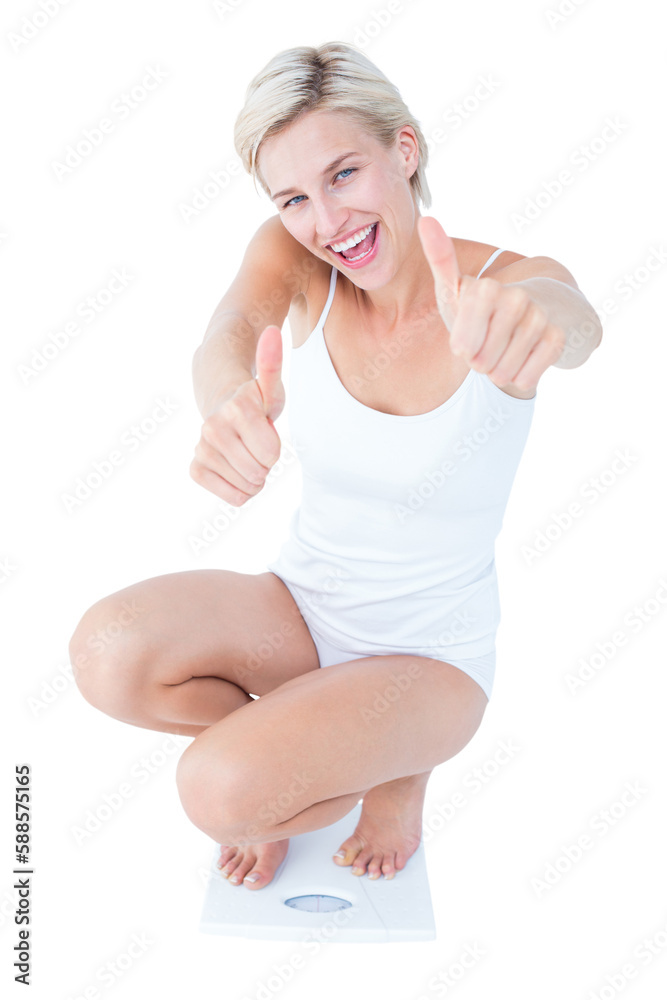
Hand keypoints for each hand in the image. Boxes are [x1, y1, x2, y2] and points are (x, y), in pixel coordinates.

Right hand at [189, 325, 285, 504]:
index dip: (274, 445)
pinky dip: (239, 489)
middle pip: (260, 471)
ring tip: (245, 451)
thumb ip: (272, 363)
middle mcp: (214, 427)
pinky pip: (233, 497)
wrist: (216, 405)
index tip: (264, 429)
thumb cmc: (252, 397)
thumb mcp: (268, 385)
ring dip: (254, 475)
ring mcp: (202, 447)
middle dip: (264, 460)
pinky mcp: (196, 467)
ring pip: (248, 487)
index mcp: (238, 408)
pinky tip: (233, 467)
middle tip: (253, 441)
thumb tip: (273, 329)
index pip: (272, 454)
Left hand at [417, 216, 564, 390]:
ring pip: (505, 371)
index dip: (462, 348)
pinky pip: (529, 376)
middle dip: (478, 362)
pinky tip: (521, 360)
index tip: (464, 337)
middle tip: (485, 345)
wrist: (523, 318)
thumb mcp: (453, 289)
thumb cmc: (477, 308)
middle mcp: (516, 298)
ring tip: (501, 352)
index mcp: (486, 289)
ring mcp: (540, 317)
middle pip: (482, 361)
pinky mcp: (557, 338)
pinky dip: (520, 377)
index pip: (463, 345)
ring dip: (498, 371)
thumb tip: (426, 218)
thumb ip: (440, 260)